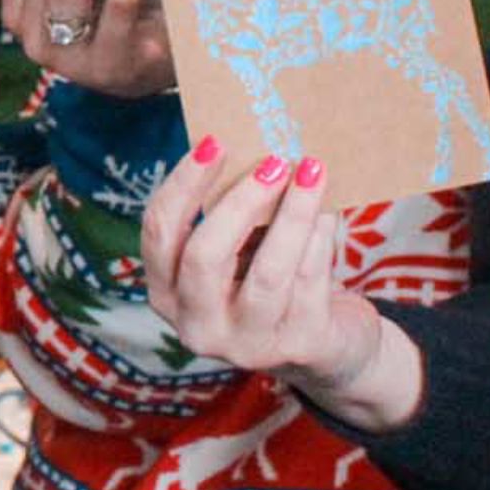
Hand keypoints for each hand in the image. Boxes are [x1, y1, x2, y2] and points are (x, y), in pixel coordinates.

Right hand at [139, 143, 414, 425]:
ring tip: (312, 172)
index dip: (184, 184)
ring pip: (267, 271)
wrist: (329, 346)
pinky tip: (326, 212)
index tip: (214, 143)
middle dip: (240, 201)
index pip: (159, 233)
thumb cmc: (272, 280)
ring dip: (292, 213)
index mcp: (168, 294)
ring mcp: (248, 344)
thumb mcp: (238, 254)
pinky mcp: (299, 346)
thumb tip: (256, 151)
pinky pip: (309, 280)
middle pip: (204, 256)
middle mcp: (198, 326)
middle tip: (273, 162)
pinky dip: (319, 239)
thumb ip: (233, 215)